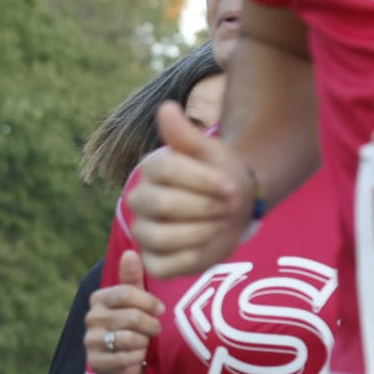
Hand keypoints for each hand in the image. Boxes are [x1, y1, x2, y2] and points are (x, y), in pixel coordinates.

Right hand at [84, 250, 161, 373]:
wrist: (118, 363)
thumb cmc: (129, 327)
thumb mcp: (133, 301)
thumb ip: (131, 278)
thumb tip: (130, 252)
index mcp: (98, 298)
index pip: (126, 293)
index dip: (149, 301)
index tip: (160, 309)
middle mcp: (90, 318)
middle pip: (131, 316)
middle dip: (151, 325)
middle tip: (155, 329)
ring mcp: (90, 341)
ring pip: (130, 338)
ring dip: (144, 342)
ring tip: (143, 342)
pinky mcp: (95, 362)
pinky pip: (126, 358)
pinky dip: (137, 357)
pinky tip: (135, 356)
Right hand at [126, 104, 257, 277]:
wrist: (233, 206)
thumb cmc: (220, 176)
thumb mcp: (210, 153)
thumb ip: (186, 135)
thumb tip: (165, 108)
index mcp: (151, 170)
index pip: (167, 171)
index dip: (202, 180)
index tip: (231, 185)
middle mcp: (139, 201)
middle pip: (163, 204)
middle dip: (204, 206)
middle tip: (229, 205)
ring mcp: (144, 232)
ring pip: (161, 236)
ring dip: (201, 231)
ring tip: (220, 223)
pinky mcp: (155, 262)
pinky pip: (165, 266)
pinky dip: (191, 257)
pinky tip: (209, 244)